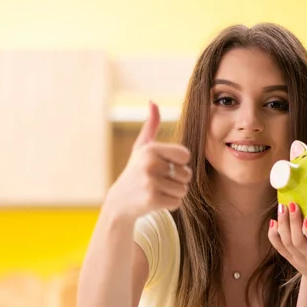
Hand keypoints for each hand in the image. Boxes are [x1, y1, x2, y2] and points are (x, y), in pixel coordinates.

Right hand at [106, 102, 191, 220]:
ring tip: (157, 190)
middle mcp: (150, 164)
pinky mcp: (152, 199)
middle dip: (177, 180)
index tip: (164, 166)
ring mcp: (151, 182)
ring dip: (173, 193)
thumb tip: (153, 102)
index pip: (185, 155)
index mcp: (151, 148)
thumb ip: (151, 126)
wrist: (120, 201)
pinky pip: (177, 202)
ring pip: (183, 189)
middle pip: (187, 174)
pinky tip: (155, 200)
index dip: (178, 163)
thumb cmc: (136, 171)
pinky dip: (170, 204)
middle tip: (158, 181)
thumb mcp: (141, 147)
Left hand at [268, 202, 306, 283]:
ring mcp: (298, 259)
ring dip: (283, 225)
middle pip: (298, 242)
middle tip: (291, 204)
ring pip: (287, 243)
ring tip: (282, 207)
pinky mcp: (289, 258)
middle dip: (293, 223)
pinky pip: (278, 247)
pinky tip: (273, 221)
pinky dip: (273, 235)